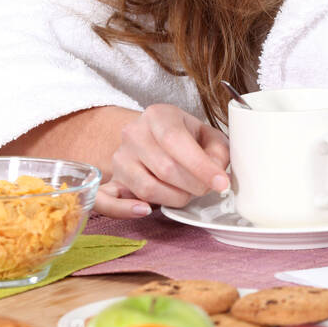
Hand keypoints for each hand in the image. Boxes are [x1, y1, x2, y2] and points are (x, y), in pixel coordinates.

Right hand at [95, 103, 229, 216]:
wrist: (151, 138)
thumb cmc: (183, 138)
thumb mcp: (206, 134)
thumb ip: (218, 151)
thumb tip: (217, 173)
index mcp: (158, 116)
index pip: (175, 140)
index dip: (200, 165)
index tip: (221, 183)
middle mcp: (133, 134)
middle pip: (165, 168)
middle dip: (193, 184)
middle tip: (206, 188)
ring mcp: (119, 159)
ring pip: (147, 188)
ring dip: (174, 198)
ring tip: (186, 193)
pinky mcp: (111, 181)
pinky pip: (106, 201)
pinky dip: (124, 210)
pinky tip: (144, 210)